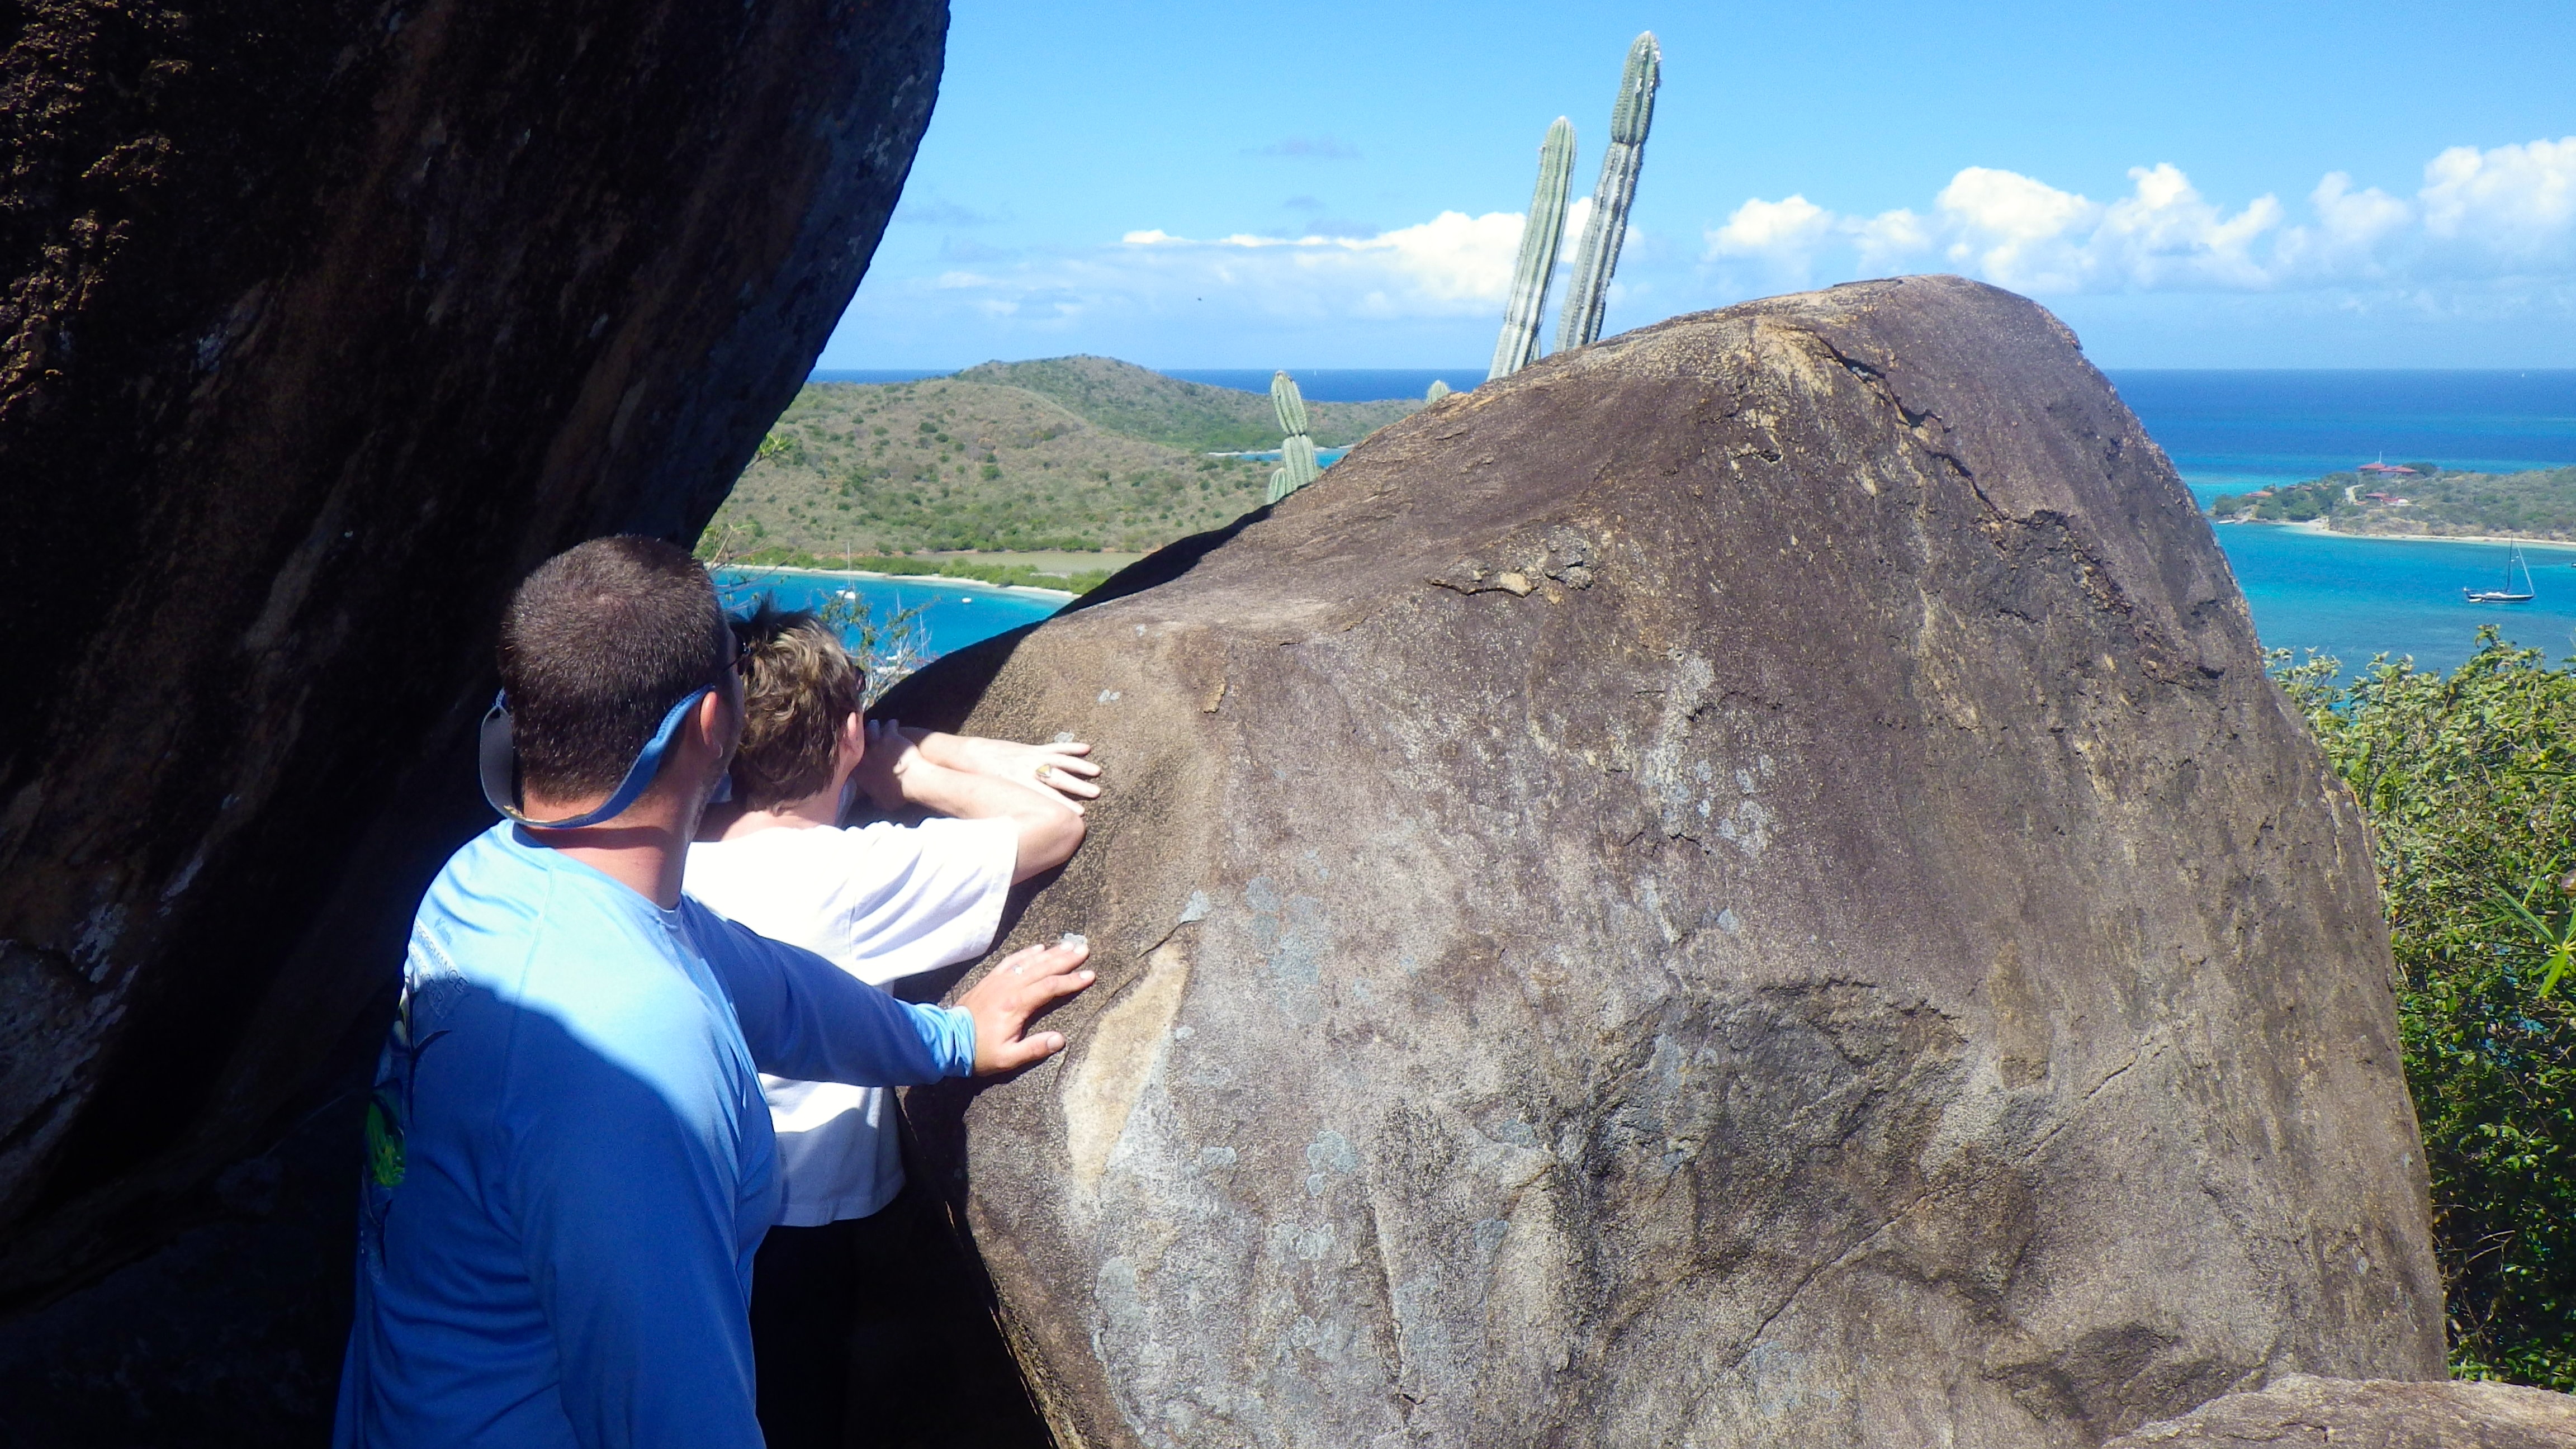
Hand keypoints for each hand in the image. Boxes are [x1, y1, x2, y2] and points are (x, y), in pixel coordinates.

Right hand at [852, 718, 922, 809]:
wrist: (911, 781)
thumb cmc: (897, 795)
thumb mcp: (883, 802)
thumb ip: (875, 799)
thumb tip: (874, 801)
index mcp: (860, 773)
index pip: (849, 761)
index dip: (850, 755)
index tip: (852, 752)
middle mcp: (864, 756)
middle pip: (856, 741)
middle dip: (858, 736)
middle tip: (859, 733)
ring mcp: (877, 744)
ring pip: (870, 730)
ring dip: (873, 726)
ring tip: (874, 724)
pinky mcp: (890, 736)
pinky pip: (889, 726)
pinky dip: (892, 724)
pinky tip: (894, 723)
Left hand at [948, 735, 1102, 809]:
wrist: (970, 757)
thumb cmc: (982, 784)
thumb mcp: (997, 801)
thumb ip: (1014, 813)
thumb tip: (1026, 832)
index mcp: (1020, 786)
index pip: (1047, 797)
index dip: (1064, 805)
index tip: (1080, 813)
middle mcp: (1029, 771)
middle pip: (1058, 779)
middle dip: (1078, 787)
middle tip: (1096, 793)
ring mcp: (1032, 759)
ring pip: (1060, 762)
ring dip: (1080, 767)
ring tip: (1096, 772)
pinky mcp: (1032, 750)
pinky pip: (1054, 749)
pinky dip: (1070, 748)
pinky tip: (1086, 748)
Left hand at [956, 939, 1093, 1074]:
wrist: (947, 1039)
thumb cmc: (978, 1052)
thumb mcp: (1008, 1058)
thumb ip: (1035, 1048)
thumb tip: (1060, 1039)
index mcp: (1016, 1005)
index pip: (1050, 987)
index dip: (1072, 981)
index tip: (1090, 975)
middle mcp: (1009, 987)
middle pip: (1043, 968)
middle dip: (1066, 959)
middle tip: (1085, 949)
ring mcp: (998, 981)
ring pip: (1029, 961)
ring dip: (1051, 952)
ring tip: (1069, 945)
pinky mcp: (990, 980)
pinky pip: (1011, 960)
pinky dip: (1026, 953)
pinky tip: (1038, 947)